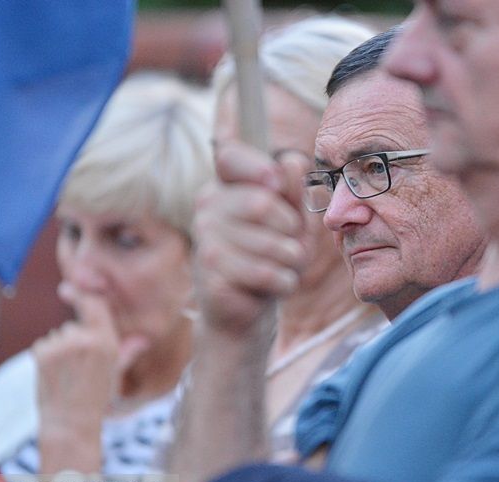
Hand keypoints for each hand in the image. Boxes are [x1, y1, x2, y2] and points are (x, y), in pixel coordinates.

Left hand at [34, 283, 147, 437]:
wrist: (71, 421)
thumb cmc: (96, 397)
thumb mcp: (115, 371)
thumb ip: (127, 350)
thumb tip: (144, 339)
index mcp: (106, 342)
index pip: (94, 305)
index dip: (81, 293)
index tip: (68, 288)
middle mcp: (84, 340)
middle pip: (74, 325)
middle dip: (75, 338)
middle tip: (80, 365)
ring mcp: (61, 345)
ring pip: (59, 335)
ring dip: (60, 348)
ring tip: (68, 372)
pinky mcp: (42, 353)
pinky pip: (44, 344)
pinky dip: (47, 355)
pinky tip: (55, 373)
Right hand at [193, 140, 308, 335]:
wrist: (248, 308)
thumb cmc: (273, 256)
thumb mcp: (293, 222)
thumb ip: (294, 192)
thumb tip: (292, 161)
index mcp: (225, 185)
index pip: (230, 156)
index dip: (258, 167)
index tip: (274, 182)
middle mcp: (208, 207)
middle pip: (262, 203)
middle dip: (292, 230)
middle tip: (292, 245)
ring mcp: (205, 239)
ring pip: (271, 244)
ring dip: (292, 261)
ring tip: (283, 267)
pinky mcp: (210, 273)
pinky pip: (266, 273)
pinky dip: (284, 282)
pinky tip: (276, 284)